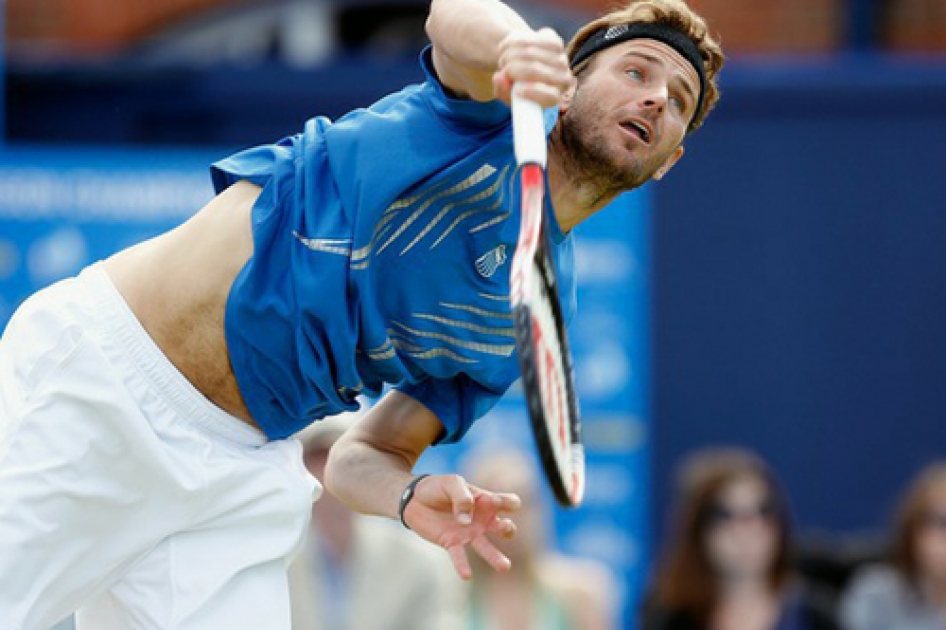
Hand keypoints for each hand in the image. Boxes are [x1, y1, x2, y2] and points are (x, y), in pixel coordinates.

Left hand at [403, 474, 521, 579]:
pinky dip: (462, 566)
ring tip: (505, 567)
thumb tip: (466, 522)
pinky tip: (466, 575)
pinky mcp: (452, 543)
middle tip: (504, 527)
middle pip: (504, 527)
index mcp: (485, 500)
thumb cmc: (438, 487)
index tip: (496, 501)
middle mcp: (482, 520)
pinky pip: (459, 557)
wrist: (414, 499)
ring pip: (486, 548)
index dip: (507, 502)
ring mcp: (468, 534)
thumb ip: (462, 497)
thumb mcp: (451, 483)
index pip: (508, 502)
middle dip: (507, 528)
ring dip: (496, 557)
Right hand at [493, 28, 574, 107]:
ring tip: (502, 60)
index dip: (534, 92)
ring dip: (511, 54)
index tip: (517, 91)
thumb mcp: (507, 94)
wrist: (524, 65)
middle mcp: (562, 79)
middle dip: (512, 68)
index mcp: (554, 98)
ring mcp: (561, 59)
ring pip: (532, 52)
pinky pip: (532, 38)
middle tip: (501, 69)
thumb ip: (503, 90)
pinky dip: (514, 42)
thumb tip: (499, 78)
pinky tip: (506, 48)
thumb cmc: (516, 87)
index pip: (551, 95)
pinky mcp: (555, 42)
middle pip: (536, 69)